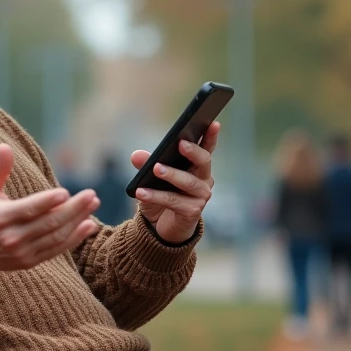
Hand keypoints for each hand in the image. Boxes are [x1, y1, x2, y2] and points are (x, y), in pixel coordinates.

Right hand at [0, 144, 100, 271]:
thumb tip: (5, 146)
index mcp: (2, 217)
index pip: (29, 209)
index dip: (48, 201)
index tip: (66, 192)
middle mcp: (13, 237)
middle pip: (49, 223)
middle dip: (73, 209)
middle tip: (91, 195)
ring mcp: (22, 252)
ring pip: (56, 236)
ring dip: (78, 221)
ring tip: (93, 205)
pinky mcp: (30, 262)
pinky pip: (56, 250)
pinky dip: (74, 238)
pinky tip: (88, 225)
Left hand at [130, 122, 219, 243]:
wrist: (159, 227)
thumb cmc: (160, 196)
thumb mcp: (150, 178)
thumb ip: (145, 164)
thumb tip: (136, 155)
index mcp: (197, 167)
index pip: (206, 148)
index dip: (211, 136)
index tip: (213, 123)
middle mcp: (204, 180)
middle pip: (203, 161)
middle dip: (193, 151)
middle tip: (180, 143)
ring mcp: (201, 197)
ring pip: (188, 182)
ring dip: (172, 174)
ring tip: (155, 168)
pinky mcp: (192, 212)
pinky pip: (174, 201)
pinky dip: (156, 196)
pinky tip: (141, 192)